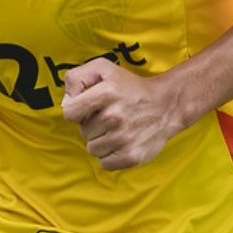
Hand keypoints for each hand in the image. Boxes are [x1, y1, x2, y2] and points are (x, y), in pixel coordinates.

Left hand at [60, 58, 181, 170]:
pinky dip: (110, 155)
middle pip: (82, 131)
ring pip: (92, 148)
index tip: (88, 107)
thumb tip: (66, 102)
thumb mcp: (103, 68)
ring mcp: (124, 139)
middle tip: (110, 116)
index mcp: (106, 93)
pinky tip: (121, 142)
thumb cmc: (130, 87)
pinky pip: (104, 163)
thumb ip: (76, 78)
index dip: (76, 110)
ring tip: (117, 129)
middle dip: (92, 124)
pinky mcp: (132, 156)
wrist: (166, 105)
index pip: (69, 112)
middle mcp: (114, 117)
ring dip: (101, 140)